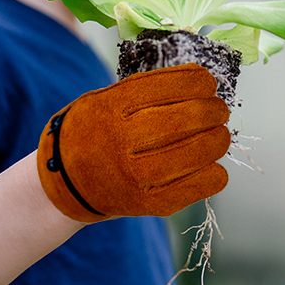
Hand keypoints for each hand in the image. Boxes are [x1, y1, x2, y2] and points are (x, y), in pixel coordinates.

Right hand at [37, 63, 229, 221]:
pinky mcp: (148, 204)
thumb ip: (145, 88)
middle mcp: (122, 140)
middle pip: (189, 118)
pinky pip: (198, 186)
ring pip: (199, 152)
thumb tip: (200, 80)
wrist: (65, 182)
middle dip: (214, 111)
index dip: (199, 82)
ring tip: (218, 135)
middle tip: (219, 110)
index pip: (170, 86)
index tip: (207, 84)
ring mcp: (136, 176)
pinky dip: (214, 174)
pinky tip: (212, 166)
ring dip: (219, 140)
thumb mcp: (104, 98)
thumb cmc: (94, 132)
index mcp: (111, 106)